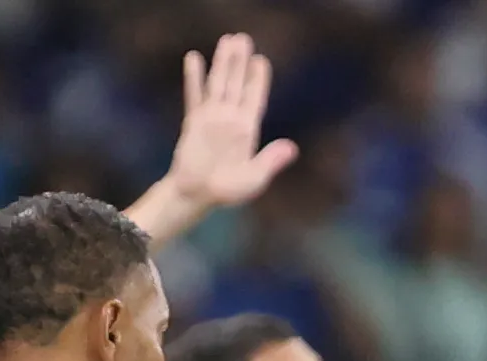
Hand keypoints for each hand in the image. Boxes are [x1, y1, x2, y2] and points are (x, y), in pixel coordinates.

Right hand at [154, 34, 299, 228]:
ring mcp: (211, 119)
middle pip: (236, 84)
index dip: (258, 80)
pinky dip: (194, 77)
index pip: (254, 98)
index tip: (261, 60)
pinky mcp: (193, 122)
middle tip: (243, 39)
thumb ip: (270, 161)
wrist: (197, 195)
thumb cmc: (227, 191)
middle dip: (240, 62)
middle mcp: (230, 120)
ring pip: (218, 84)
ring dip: (222, 62)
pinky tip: (194, 59)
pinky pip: (194, 95)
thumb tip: (292, 148)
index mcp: (247, 130)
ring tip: (226, 40)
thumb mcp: (254, 178)